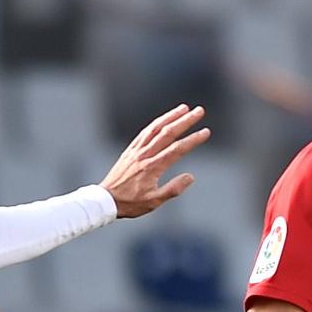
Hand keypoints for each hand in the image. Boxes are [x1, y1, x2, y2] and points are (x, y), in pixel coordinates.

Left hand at [101, 103, 210, 217]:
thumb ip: (173, 189)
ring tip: (184, 108)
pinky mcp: (130, 150)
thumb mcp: (154, 202)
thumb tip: (190, 177)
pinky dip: (156, 123)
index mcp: (153, 167)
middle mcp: (145, 155)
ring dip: (170, 116)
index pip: (177, 149)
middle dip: (185, 121)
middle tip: (199, 111)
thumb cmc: (131, 203)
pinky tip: (163, 119)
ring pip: (156, 128)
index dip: (193, 139)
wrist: (106, 199)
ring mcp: (137, 150)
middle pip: (168, 133)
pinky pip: (145, 132)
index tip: (205, 132)